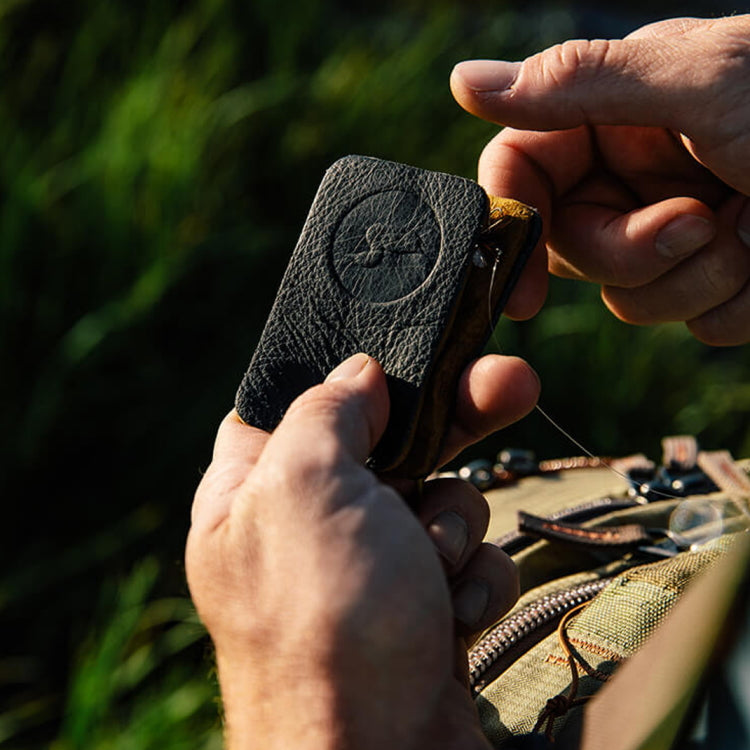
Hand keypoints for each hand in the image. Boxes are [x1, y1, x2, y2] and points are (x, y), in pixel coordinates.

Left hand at [186, 353, 538, 749]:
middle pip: (388, 443)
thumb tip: (358, 373)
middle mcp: (309, 530)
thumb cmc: (328, 621)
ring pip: (440, 498)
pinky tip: (454, 615)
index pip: (292, 407)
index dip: (346, 378)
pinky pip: (468, 558)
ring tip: (436, 562)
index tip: (393, 361)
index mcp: (253, 495)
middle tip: (508, 382)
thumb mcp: (305, 486)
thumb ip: (326, 412)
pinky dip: (472, 579)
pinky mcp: (425, 611)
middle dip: (451, 419)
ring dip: (455, 522)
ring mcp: (372, 573)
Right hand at [451, 16, 749, 344]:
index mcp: (613, 115)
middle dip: (632, 252)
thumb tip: (462, 84)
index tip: (522, 291)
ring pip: (627, 297)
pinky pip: (689, 321)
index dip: (512, 229)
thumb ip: (575, 85)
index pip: (520, 173)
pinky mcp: (714, 277)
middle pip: (570, 249)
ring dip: (695, 280)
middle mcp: (633, 175)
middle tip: (697, 222)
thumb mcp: (696, 83)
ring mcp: (672, 230)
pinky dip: (736, 303)